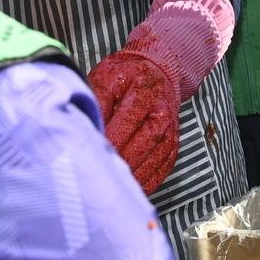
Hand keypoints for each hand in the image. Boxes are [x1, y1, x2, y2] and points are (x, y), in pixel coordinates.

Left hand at [86, 49, 179, 192]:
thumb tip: (86, 129)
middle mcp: (162, 113)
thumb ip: (96, 103)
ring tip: (112, 188)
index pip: (126, 124)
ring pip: (154, 160)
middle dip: (120, 162)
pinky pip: (163, 168)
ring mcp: (170, 131)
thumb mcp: (105, 79)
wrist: (156, 72)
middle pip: (142, 144)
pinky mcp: (173, 144)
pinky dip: (148, 181)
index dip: (109, 142)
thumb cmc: (126, 77)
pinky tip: (130, 187)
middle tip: (98, 176)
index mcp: (143, 94)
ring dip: (134, 176)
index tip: (90, 155)